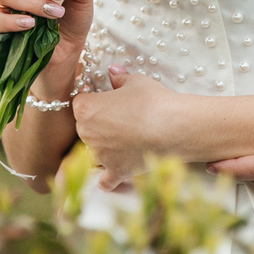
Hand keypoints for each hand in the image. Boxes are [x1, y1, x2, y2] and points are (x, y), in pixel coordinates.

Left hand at [71, 65, 178, 186]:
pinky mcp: (116, 171)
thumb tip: (114, 72)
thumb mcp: (136, 82)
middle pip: (85, 128)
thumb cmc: (153, 101)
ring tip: (124, 140)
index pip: (80, 103)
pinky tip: (112, 174)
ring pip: (94, 152)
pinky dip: (108, 179)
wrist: (173, 127)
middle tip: (120, 118)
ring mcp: (101, 155)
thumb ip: (120, 79)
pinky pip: (105, 180)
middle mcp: (87, 133)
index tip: (106, 100)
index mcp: (86, 108)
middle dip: (98, 124)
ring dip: (103, 148)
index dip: (94, 100)